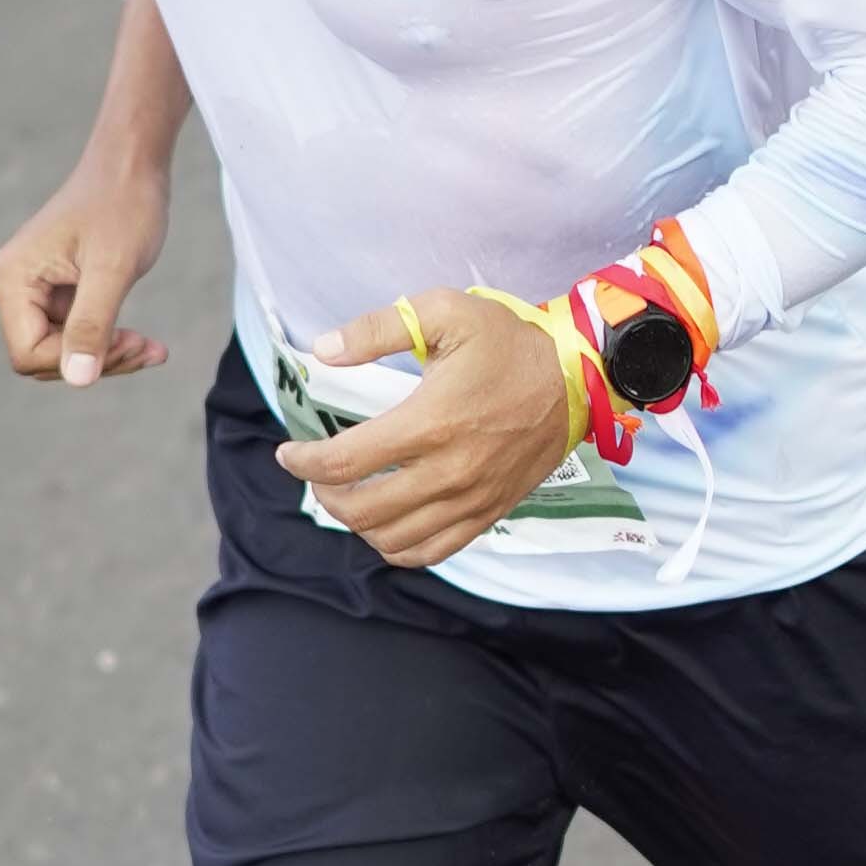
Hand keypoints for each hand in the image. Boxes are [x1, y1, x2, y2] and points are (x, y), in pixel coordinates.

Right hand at [0, 159, 171, 384]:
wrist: (134, 164)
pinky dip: (111, 341)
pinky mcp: (59, 290)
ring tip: (151, 347)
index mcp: (12, 278)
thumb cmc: (123, 205)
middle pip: (44, 358)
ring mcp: (35, 289)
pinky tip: (147, 342)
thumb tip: (78, 379)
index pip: (28, 353)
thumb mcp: (112, 269)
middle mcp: (14, 285)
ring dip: (108, 356)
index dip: (75, 360)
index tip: (125, 341)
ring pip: (64, 352)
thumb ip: (91, 325)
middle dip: (96, 361)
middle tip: (145, 346)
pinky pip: (78, 334)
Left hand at [279, 287, 573, 569]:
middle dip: (325, 495)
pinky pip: (430, 552)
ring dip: (356, 523)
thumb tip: (323, 351)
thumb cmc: (509, 342)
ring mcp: (470, 499)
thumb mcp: (443, 313)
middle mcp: (448, 472)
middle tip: (316, 473)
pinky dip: (396, 547)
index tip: (289, 453)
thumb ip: (376, 329)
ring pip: (391, 539)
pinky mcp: (487, 513)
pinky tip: (385, 523)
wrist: (577, 378)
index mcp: (430, 423)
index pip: (345, 462)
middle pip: (361, 509)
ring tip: (348, 496)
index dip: (304, 462)